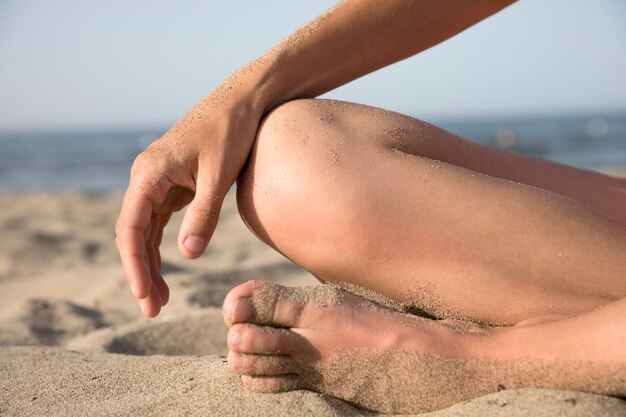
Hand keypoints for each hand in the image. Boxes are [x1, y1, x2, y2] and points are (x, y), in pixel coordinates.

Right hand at [115, 89, 262, 316]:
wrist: (242, 102)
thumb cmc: (231, 131)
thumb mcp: (220, 175)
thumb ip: (205, 214)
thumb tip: (189, 255)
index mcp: (149, 172)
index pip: (131, 227)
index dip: (135, 264)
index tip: (143, 295)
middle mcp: (146, 177)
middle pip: (133, 234)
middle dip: (141, 272)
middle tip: (153, 309)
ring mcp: (157, 181)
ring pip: (145, 231)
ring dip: (150, 264)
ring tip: (161, 300)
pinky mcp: (172, 185)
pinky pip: (159, 222)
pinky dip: (161, 247)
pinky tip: (166, 271)